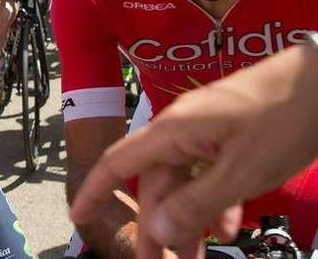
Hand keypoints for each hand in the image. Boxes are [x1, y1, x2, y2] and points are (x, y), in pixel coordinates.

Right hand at [69, 45, 317, 257]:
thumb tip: (157, 229)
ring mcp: (204, 131)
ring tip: (196, 256)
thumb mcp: (241, 172)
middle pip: (155, 184)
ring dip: (188, 220)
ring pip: (184, 182)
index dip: (94, 191)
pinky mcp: (227, 134)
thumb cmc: (285, 119)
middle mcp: (179, 130)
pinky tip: (229, 227)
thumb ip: (196, 203)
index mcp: (171, 132)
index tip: (78, 217)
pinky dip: (214, 201)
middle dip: (157, 227)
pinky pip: (208, 173)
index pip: (117, 163)